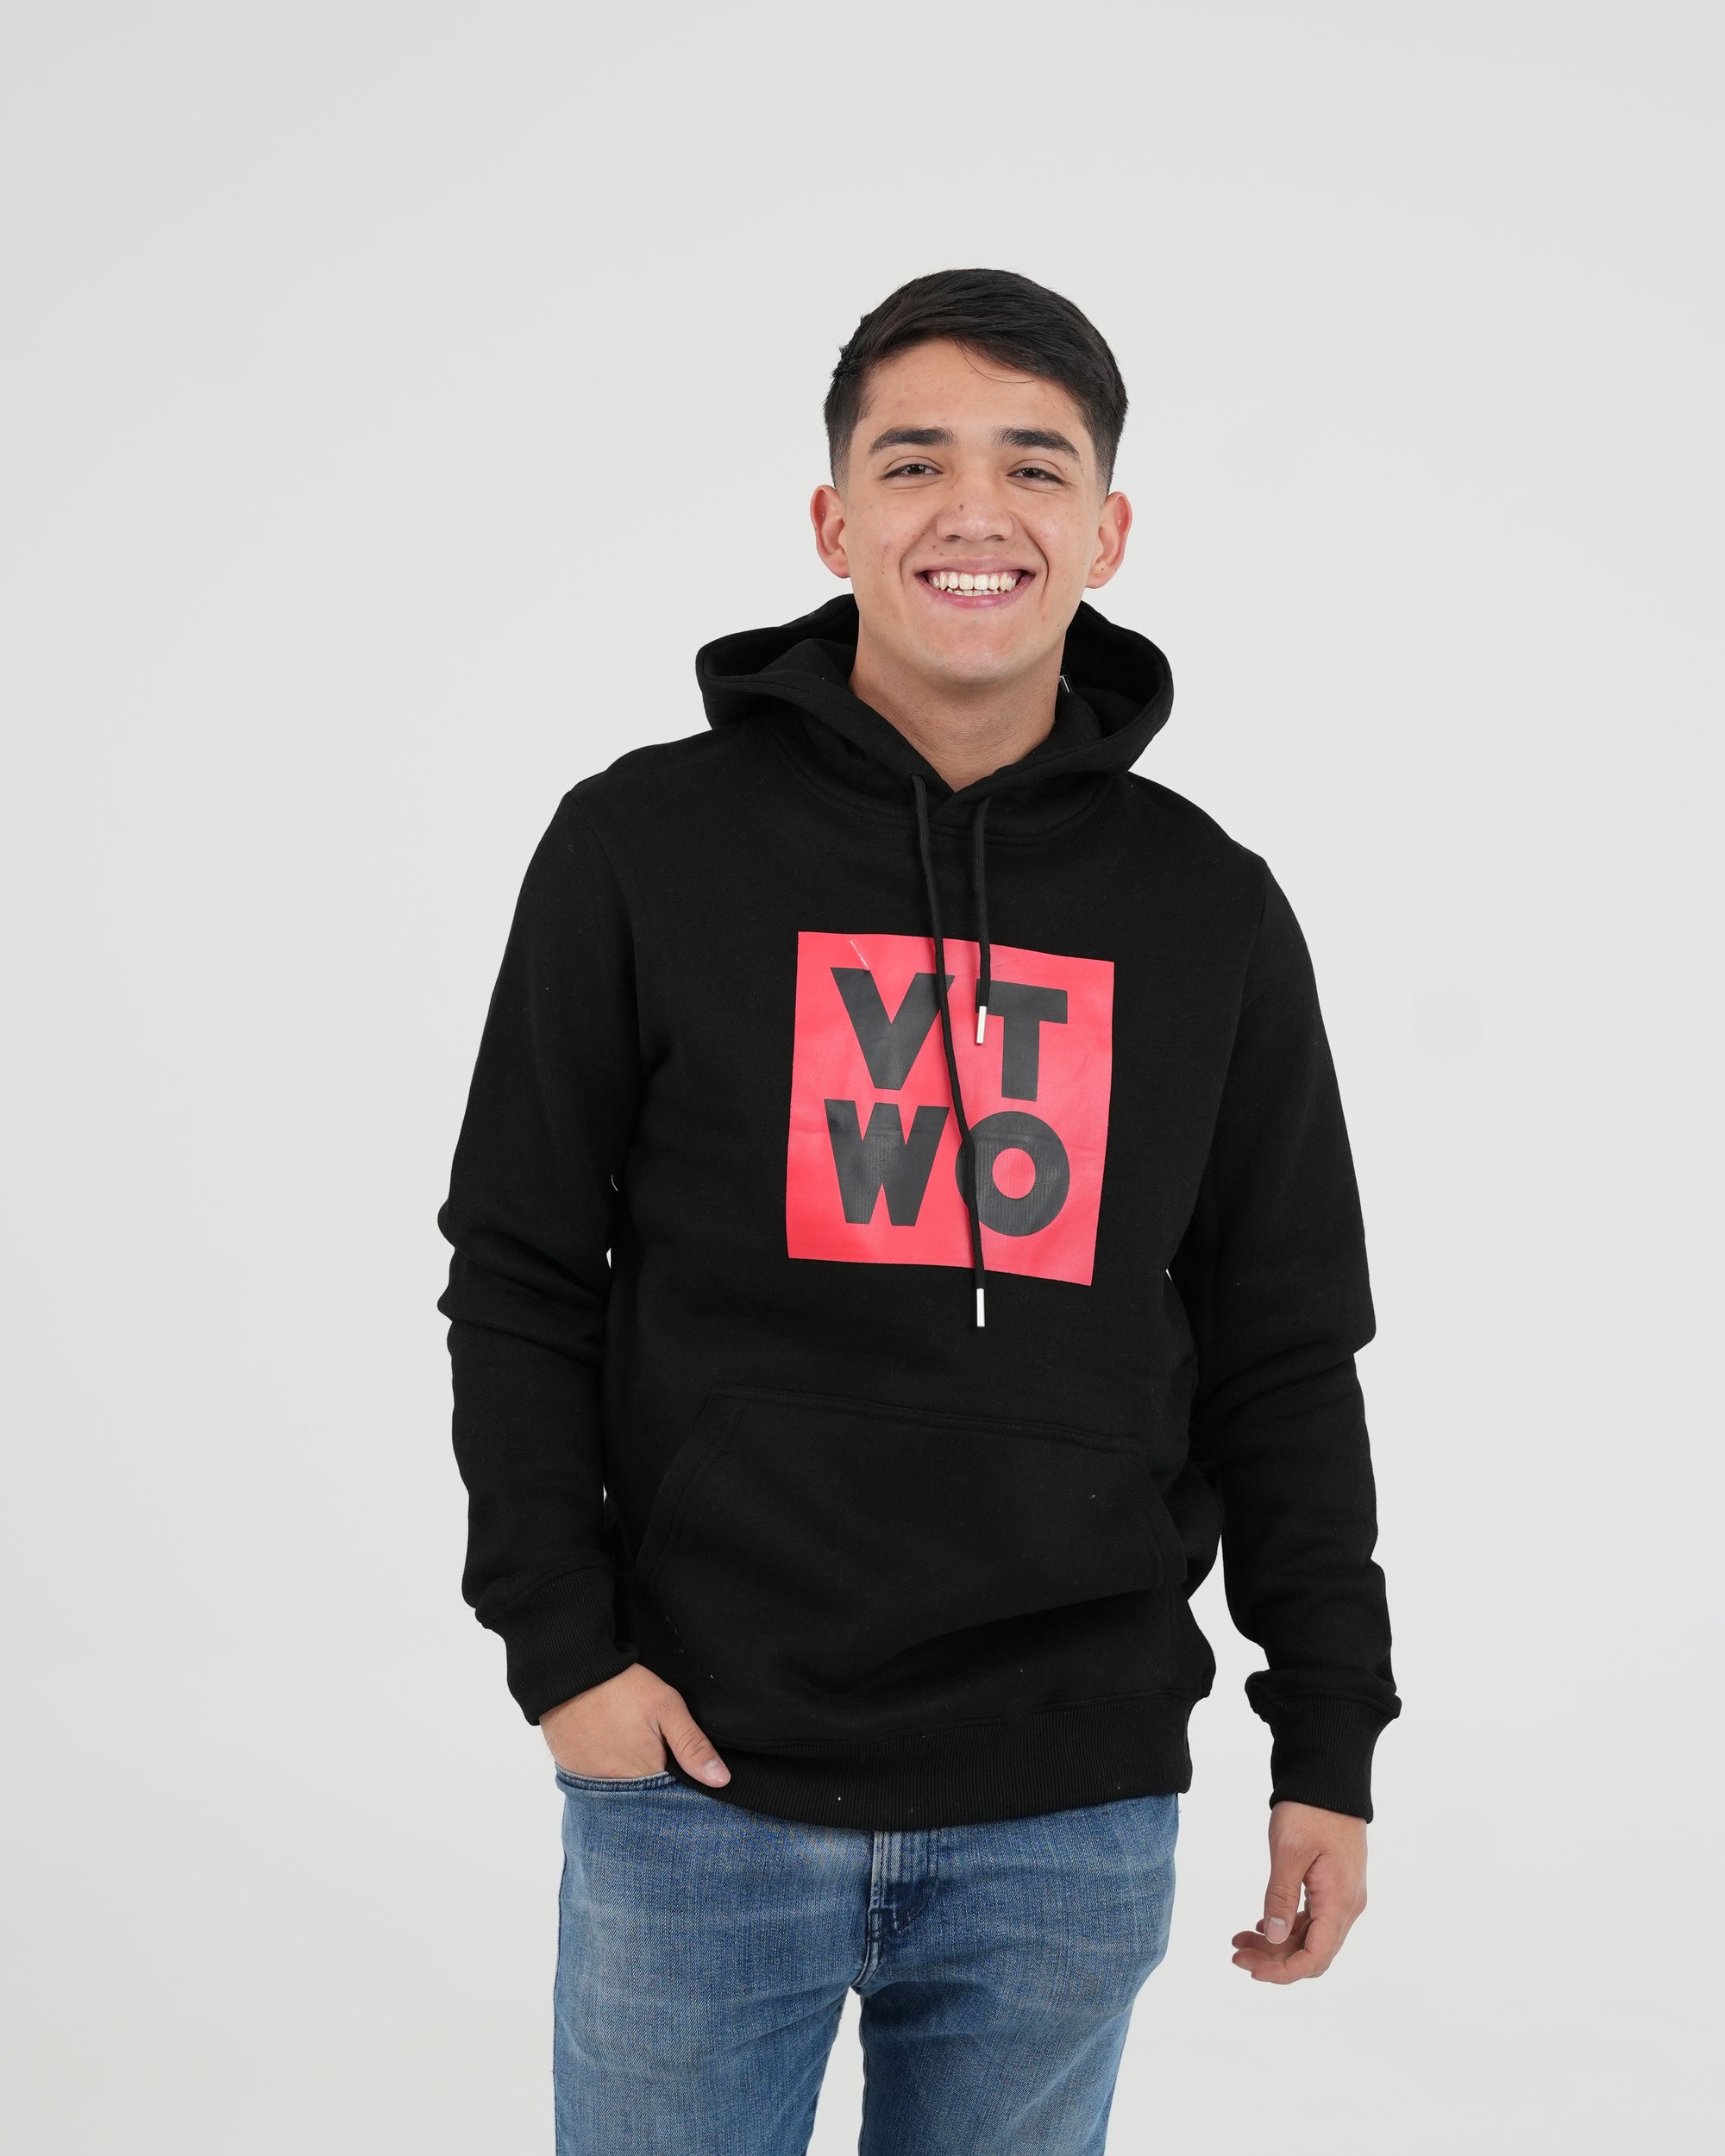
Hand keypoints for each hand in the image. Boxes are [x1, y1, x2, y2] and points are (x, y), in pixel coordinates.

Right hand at [540, 1663, 730, 1785]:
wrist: (571, 1675)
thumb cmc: (622, 1688)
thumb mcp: (666, 1708)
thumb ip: (692, 1745)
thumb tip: (721, 1780)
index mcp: (646, 1777)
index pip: (672, 1801)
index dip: (682, 1788)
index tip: (685, 1773)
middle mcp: (617, 1791)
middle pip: (647, 1801)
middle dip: (658, 1788)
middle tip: (657, 1753)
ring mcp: (593, 1785)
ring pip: (623, 1795)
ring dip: (633, 1783)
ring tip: (634, 1752)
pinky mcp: (575, 1776)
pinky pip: (599, 1787)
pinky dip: (609, 1775)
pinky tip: (614, 1753)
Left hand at [1230, 1800, 1366, 1982]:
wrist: (1329, 1777)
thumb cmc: (1309, 1809)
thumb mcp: (1289, 1851)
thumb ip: (1281, 1897)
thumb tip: (1276, 1938)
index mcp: (1340, 1901)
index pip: (1316, 1957)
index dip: (1284, 1972)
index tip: (1251, 1970)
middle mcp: (1347, 1905)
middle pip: (1313, 1952)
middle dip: (1275, 1960)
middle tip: (1236, 1953)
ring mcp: (1343, 1895)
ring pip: (1311, 1937)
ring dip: (1278, 1944)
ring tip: (1240, 1939)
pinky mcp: (1334, 1885)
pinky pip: (1313, 1919)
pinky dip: (1287, 1926)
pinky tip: (1262, 1924)